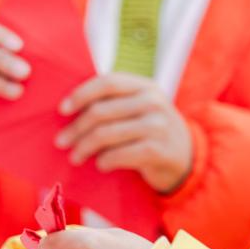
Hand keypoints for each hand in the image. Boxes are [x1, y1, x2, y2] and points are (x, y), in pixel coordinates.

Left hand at [56, 73, 192, 192]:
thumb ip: (115, 103)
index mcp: (145, 86)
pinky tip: (100, 165)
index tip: (62, 110)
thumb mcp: (141, 110)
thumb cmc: (153, 133)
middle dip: (76, 128)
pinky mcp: (159, 150)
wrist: (188, 159)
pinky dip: (105, 161)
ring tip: (75, 157)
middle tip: (61, 142)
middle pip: (101, 111)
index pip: (107, 83)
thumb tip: (70, 111)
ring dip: (85, 147)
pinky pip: (120, 154)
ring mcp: (158, 125)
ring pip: (107, 134)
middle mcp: (153, 102)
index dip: (81, 94)